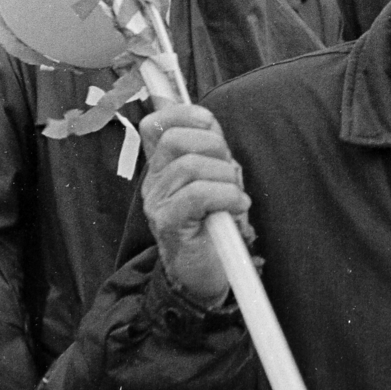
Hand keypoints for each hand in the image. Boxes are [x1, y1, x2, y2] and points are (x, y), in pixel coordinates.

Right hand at [139, 104, 249, 305]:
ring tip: (235, 198)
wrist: (206, 276)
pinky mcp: (168, 223)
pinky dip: (227, 196)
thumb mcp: (216, 179)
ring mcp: (157, 203)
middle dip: (214, 147)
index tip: (210, 125)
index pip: (157, 124)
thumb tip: (207, 118)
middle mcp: (154, 182)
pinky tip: (236, 208)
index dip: (184, 113)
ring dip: (226, 178)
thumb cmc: (216, 226)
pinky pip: (198, 194)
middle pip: (175, 139)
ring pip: (190, 165)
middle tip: (231, 172)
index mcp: (163, 167)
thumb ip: (209, 151)